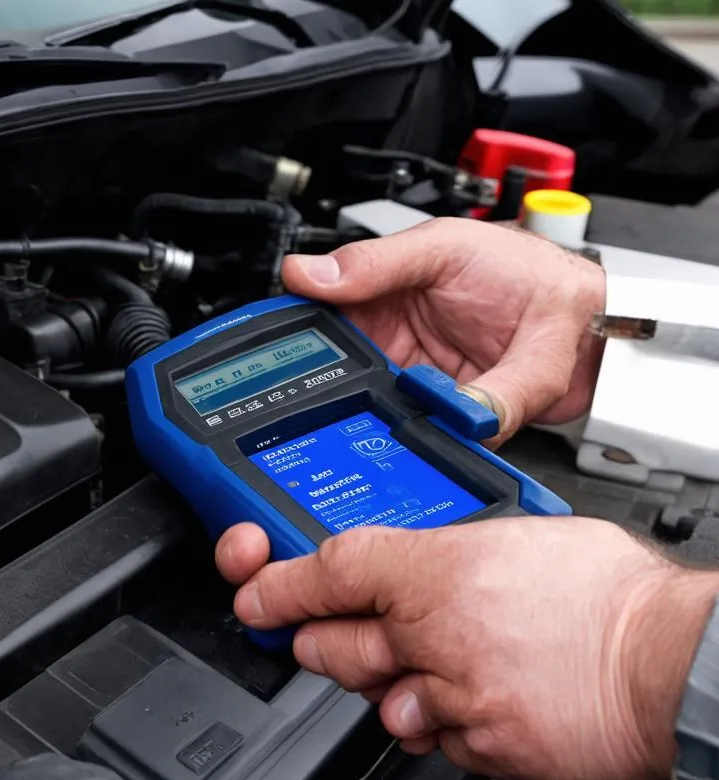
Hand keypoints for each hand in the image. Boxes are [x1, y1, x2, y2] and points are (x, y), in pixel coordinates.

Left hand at [217, 520, 718, 779]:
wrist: (679, 673)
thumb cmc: (617, 601)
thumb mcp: (526, 537)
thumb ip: (455, 554)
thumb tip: (425, 562)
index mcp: (440, 572)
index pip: (329, 572)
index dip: (278, 585)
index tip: (253, 594)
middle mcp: (432, 636)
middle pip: (332, 644)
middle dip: (323, 640)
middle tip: (335, 631)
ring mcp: (450, 700)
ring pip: (375, 698)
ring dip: (389, 683)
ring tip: (440, 664)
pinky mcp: (475, 750)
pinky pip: (427, 740)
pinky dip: (436, 722)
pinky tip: (478, 700)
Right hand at [284, 218, 605, 442]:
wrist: (593, 331)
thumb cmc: (529, 274)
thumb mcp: (447, 249)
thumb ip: (383, 268)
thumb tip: (320, 280)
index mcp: (380, 287)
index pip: (316, 307)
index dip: (289, 328)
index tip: (274, 348)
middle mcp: (389, 336)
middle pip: (329, 365)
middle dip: (316, 383)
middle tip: (304, 396)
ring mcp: (411, 379)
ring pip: (360, 405)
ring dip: (355, 416)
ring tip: (351, 420)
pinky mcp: (436, 415)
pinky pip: (401, 432)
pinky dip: (392, 440)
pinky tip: (386, 440)